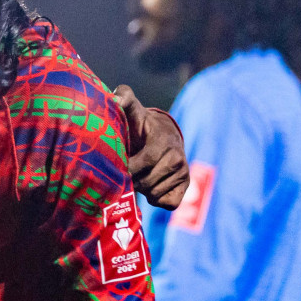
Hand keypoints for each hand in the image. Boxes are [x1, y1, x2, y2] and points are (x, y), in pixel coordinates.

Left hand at [114, 84, 188, 209]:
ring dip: (142, 189)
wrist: (162, 136)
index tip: (118, 166)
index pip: (147, 160)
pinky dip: (155, 199)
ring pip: (155, 193)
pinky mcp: (185, 187)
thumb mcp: (133, 111)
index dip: (130, 167)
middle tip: (126, 171)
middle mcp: (178, 158)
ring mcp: (184, 174)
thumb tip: (116, 97)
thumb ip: (124, 99)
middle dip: (133, 179)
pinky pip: (167, 203)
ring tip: (139, 174)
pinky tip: (150, 185)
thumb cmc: (140, 126)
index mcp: (164, 141)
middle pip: (147, 182)